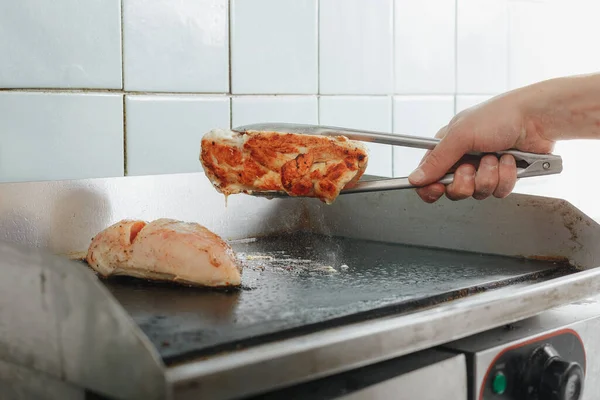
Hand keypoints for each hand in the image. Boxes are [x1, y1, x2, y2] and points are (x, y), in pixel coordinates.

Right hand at [408, 92, 554, 202]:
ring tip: (496, 157)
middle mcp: (463, 159)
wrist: (538, 118)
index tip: (437, 189)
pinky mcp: (503, 176)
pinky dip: (505, 177)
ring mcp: (483, 169)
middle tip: (471, 168)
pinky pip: (498, 192)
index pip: (428, 176)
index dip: (430, 187)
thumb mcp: (461, 135)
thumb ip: (436, 160)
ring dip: (488, 176)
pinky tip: (510, 161)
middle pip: (452, 190)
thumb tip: (414, 178)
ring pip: (477, 193)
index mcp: (447, 147)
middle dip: (464, 182)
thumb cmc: (500, 116)